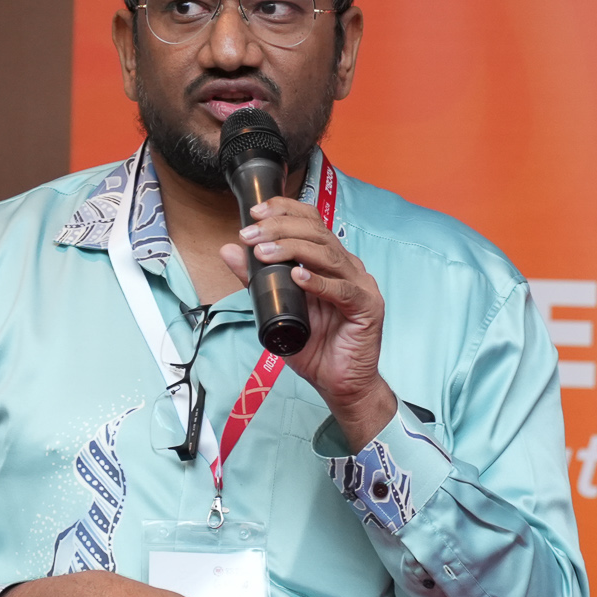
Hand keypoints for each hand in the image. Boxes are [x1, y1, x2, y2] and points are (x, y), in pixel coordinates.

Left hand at [221, 197, 395, 446]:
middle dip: (281, 229)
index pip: (312, 223)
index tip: (256, 213)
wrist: (341, 385)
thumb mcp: (276, 310)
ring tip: (265, 253)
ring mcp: (360, 285)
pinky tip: (298, 277)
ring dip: (293, 249)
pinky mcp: (368, 307)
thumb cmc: (315, 348)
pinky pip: (343, 289)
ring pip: (328, 254)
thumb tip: (229, 251)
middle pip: (318, 233)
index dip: (286, 211)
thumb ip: (256, 281)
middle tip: (251, 236)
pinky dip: (319, 281)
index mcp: (330, 263)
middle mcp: (347, 268)